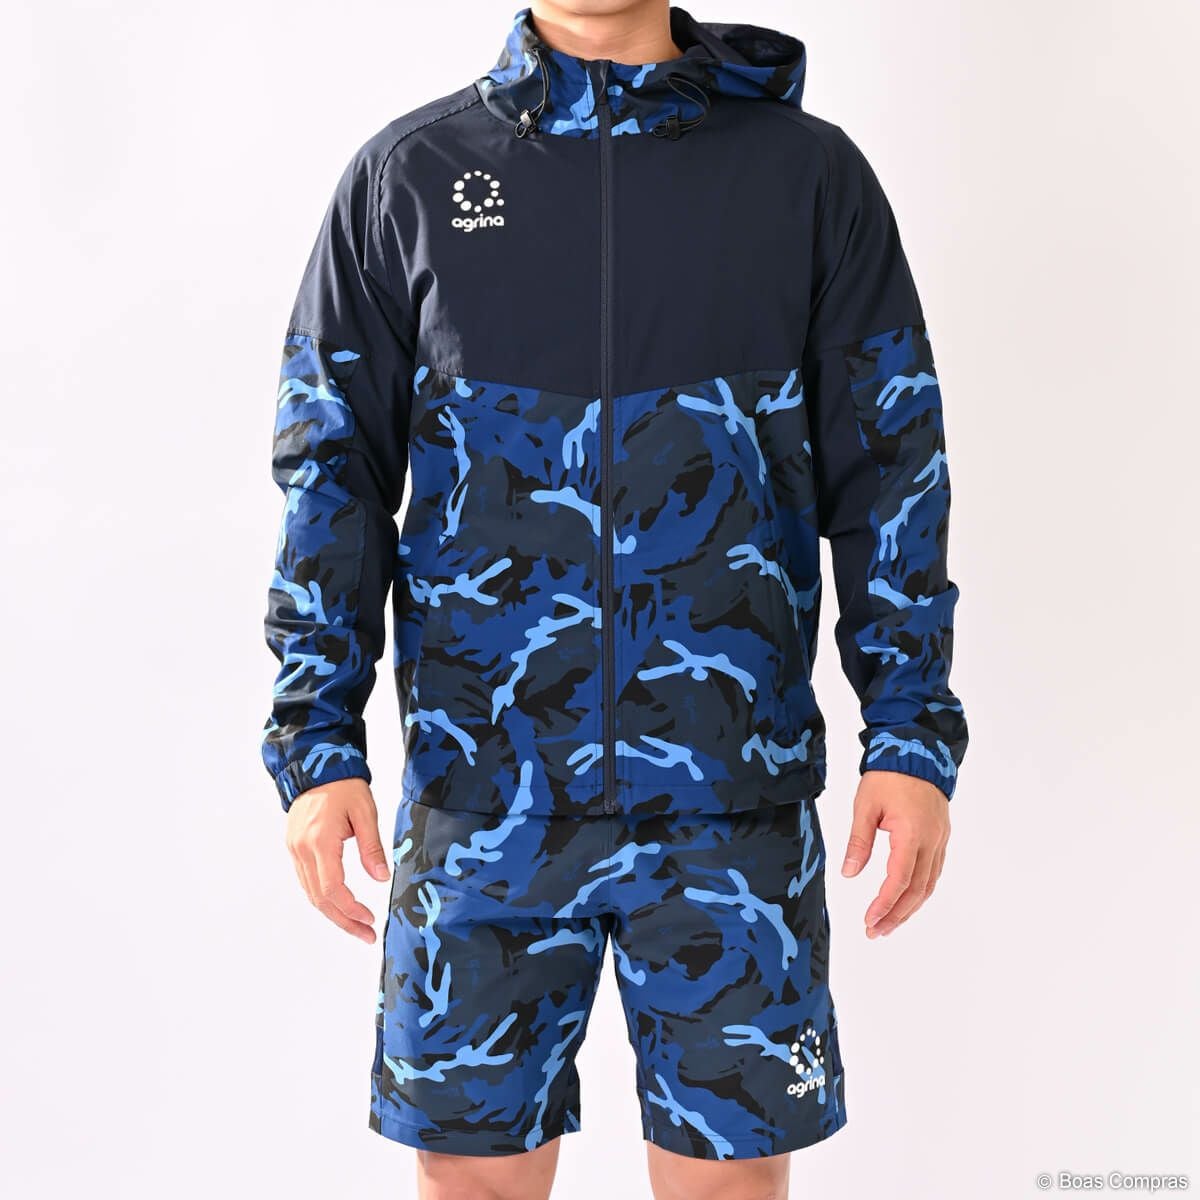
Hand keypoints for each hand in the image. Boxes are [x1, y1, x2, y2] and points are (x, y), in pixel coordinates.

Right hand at [285, 777, 391, 942]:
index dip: (351, 910)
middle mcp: (302, 849)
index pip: (332, 889)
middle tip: (365, 935)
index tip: (369, 920)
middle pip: (319, 898)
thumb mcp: (365, 812)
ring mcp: (294, 849)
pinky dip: (322, 897)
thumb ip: (372, 847)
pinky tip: (339, 904)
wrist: (317, 765)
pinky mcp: (294, 847)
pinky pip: (306, 880)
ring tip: (356, 925)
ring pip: (310, 892)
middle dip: (343, 920)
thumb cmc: (344, 786)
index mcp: (320, 841)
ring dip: (332, 913)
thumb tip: (381, 879)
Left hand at [840, 770, 949, 937]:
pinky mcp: (940, 838)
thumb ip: (858, 841)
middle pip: (917, 890)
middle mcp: (931, 842)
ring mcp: (939, 841)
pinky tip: (906, 901)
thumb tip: (849, 874)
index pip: (899, 880)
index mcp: (912, 834)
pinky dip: (920, 892)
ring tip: (889, 925)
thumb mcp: (865, 806)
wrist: (916, 753)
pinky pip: (933, 872)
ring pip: (929, 885)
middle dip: (896, 915)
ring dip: (910, 908)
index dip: (884, 905)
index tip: (869, 921)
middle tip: (875, 932)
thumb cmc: (888, 776)